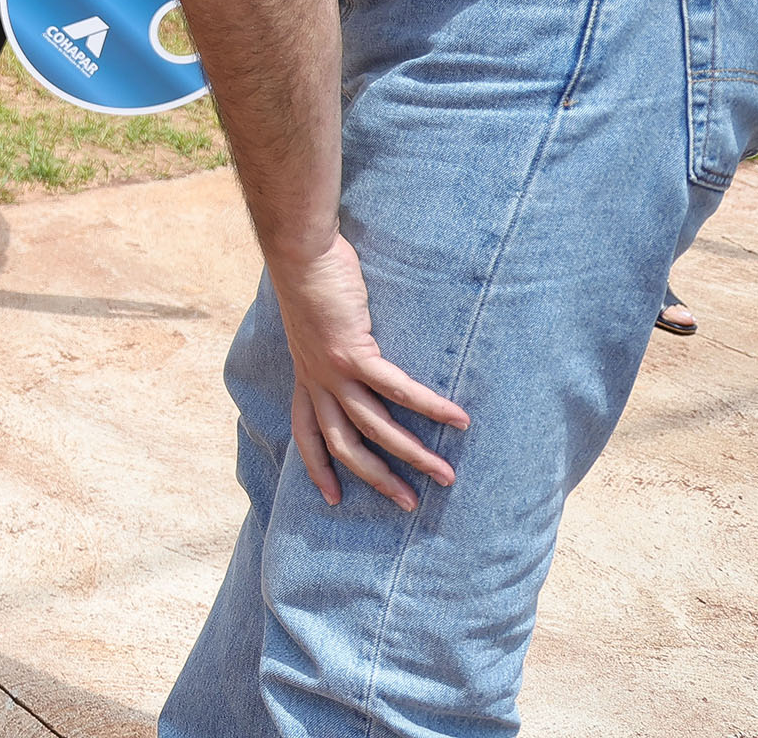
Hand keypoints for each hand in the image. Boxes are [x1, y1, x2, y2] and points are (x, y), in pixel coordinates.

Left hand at [269, 232, 467, 511]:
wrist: (300, 252)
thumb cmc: (312, 280)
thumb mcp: (314, 324)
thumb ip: (332, 346)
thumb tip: (354, 351)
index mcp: (305, 376)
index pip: (306, 433)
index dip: (317, 467)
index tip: (332, 499)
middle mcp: (316, 380)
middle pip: (344, 445)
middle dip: (377, 478)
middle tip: (409, 504)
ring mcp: (333, 370)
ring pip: (374, 427)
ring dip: (412, 455)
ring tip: (445, 476)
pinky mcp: (353, 352)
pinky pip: (397, 389)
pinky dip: (428, 407)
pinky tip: (457, 420)